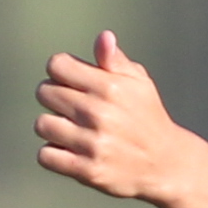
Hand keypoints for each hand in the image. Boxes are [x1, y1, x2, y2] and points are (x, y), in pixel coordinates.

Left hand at [34, 33, 192, 204]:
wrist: (165, 165)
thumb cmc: (147, 118)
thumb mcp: (139, 84)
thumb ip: (116, 60)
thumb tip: (103, 37)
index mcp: (109, 87)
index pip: (56, 65)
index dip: (61, 72)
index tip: (73, 83)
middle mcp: (99, 113)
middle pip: (44, 92)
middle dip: (54, 98)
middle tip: (72, 109)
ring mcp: (92, 143)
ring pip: (42, 125)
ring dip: (52, 128)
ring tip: (71, 131)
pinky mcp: (87, 170)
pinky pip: (46, 156)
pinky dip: (53, 154)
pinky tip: (69, 152)